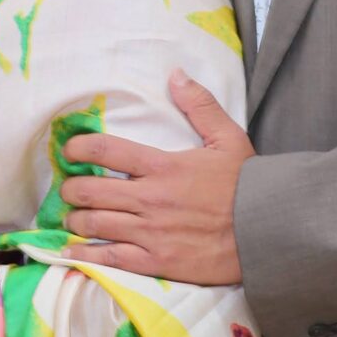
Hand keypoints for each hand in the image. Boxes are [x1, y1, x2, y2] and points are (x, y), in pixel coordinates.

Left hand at [59, 71, 251, 282]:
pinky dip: (85, 255)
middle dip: (71, 190)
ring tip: (72, 219)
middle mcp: (150, 199)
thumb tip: (175, 74)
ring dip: (76, 220)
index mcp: (163, 166)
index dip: (79, 149)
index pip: (107, 151)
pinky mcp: (156, 262)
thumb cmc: (248, 186)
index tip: (69, 151)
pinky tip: (71, 253)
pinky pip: (110, 258)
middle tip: (68, 190)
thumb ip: (200, 105)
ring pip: (95, 225)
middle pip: (91, 192)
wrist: (268, 232)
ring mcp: (151, 233)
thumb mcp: (229, 138)